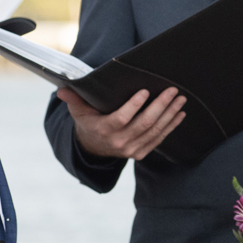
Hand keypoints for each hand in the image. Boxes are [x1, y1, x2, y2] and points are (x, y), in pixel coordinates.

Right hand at [58, 86, 185, 160]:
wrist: (94, 149)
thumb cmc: (88, 122)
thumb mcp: (78, 112)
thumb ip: (73, 99)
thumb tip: (62, 90)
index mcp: (104, 130)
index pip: (122, 119)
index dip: (134, 106)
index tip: (145, 91)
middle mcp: (119, 143)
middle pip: (144, 124)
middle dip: (161, 106)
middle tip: (172, 90)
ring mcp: (132, 150)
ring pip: (155, 131)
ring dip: (170, 114)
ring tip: (180, 99)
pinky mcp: (141, 153)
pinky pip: (159, 139)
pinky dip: (171, 126)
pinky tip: (180, 113)